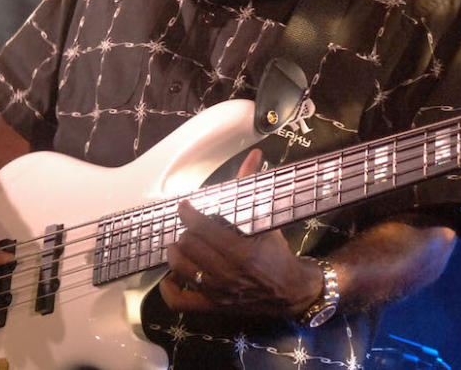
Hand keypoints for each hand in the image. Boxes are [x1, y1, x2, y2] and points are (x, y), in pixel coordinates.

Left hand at [159, 150, 322, 316]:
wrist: (290, 291)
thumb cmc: (277, 253)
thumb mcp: (266, 221)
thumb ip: (252, 187)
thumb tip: (253, 154)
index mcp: (242, 252)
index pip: (202, 228)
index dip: (188, 214)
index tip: (184, 206)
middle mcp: (227, 274)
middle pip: (189, 246)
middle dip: (187, 232)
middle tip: (192, 227)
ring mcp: (218, 293)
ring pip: (180, 268)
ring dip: (177, 252)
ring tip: (182, 244)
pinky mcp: (212, 307)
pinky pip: (180, 302)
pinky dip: (169, 289)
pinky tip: (172, 277)